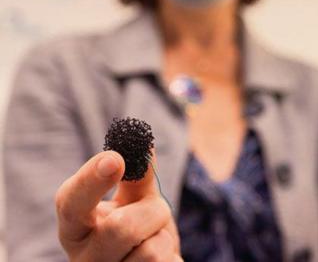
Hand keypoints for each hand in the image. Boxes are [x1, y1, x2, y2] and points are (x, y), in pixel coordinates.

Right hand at [55, 150, 181, 261]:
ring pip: (150, 252)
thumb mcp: (134, 201)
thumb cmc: (137, 228)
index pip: (71, 203)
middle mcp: (84, 258)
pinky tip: (161, 259)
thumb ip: (138, 174)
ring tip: (156, 239)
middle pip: (121, 228)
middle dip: (154, 212)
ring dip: (165, 236)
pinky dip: (172, 256)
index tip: (115, 158)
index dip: (92, 180)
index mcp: (76, 227)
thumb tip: (142, 140)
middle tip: (158, 210)